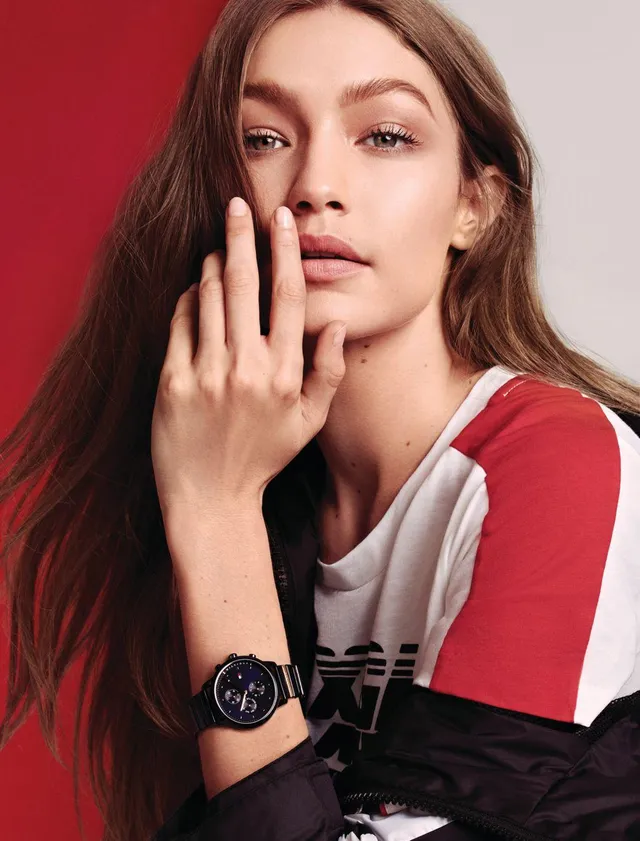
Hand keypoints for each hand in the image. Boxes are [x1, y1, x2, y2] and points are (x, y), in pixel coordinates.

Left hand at [150, 197, 346, 520]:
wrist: (212, 498)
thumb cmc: (263, 457)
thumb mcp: (309, 423)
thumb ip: (328, 373)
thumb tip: (333, 325)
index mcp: (286, 375)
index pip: (289, 298)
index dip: (286, 253)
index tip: (281, 222)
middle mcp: (248, 369)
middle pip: (246, 285)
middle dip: (242, 236)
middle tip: (237, 204)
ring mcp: (208, 374)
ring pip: (209, 297)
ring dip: (213, 263)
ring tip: (218, 246)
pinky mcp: (173, 382)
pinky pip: (179, 324)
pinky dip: (187, 299)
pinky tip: (194, 289)